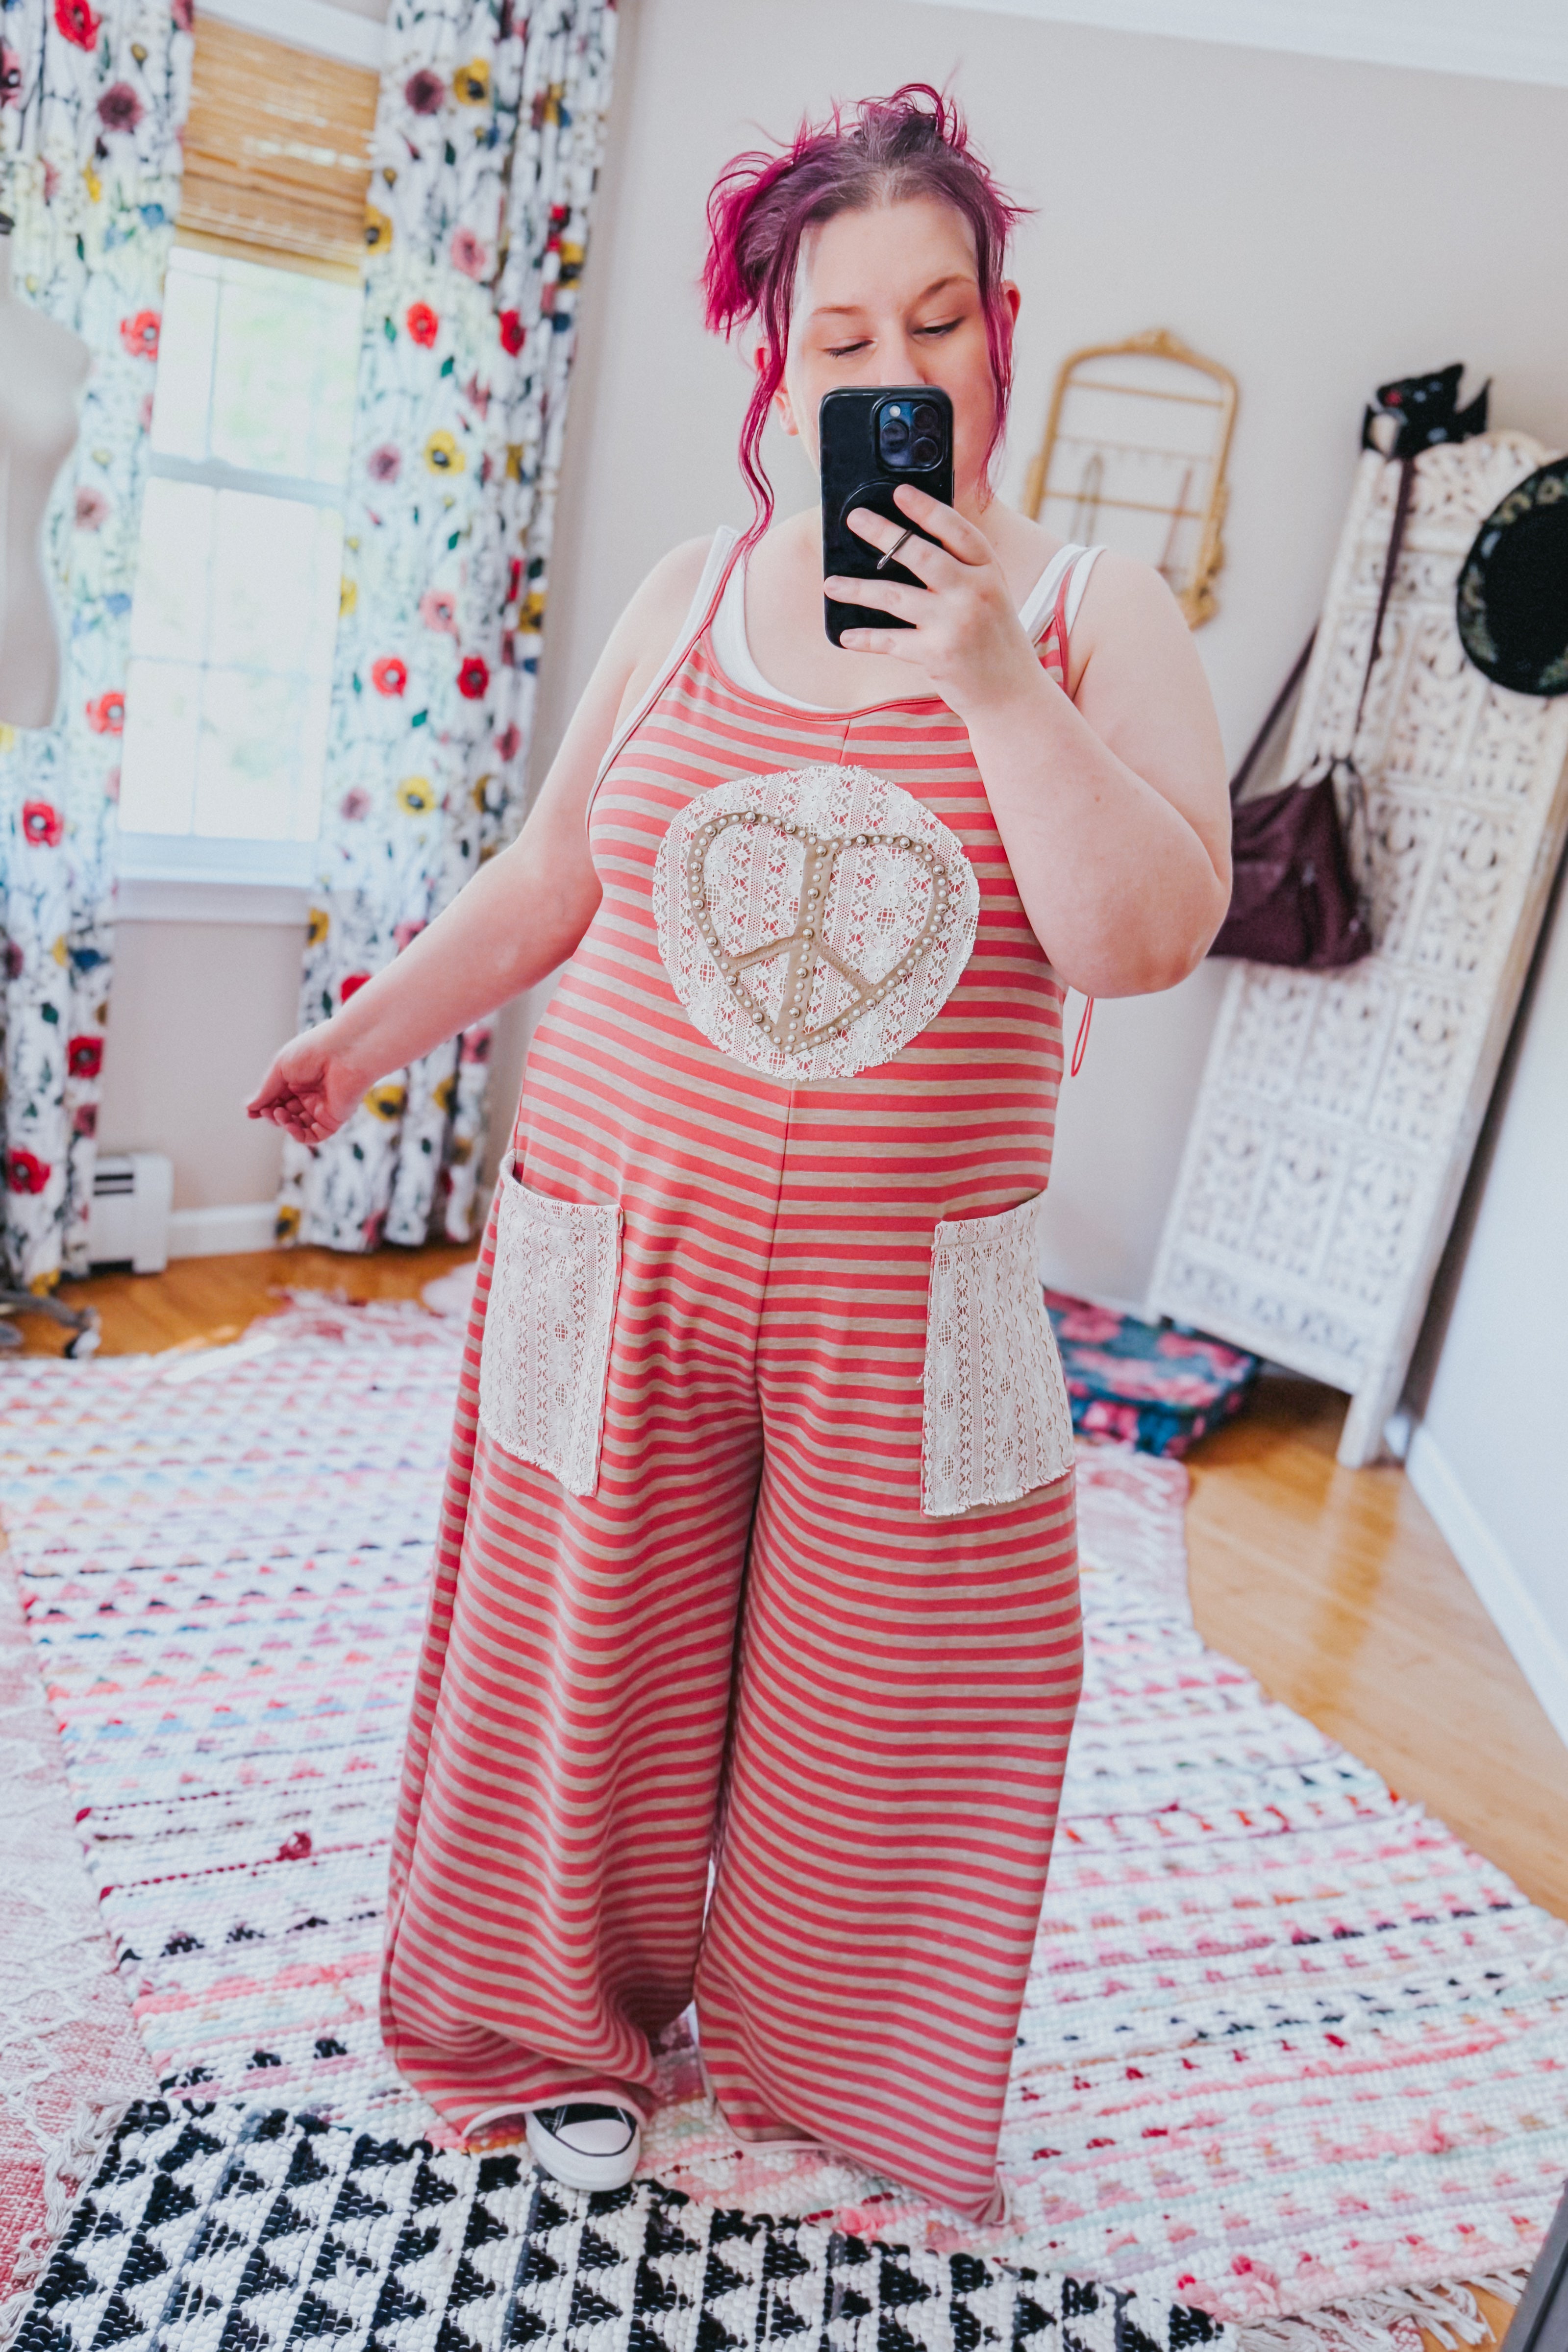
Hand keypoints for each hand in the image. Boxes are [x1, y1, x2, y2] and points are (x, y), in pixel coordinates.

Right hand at [246, 1021, 372, 1144]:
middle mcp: (310, 1094)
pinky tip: (289, 1125)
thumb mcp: (280, 1070)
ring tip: (278, 1113)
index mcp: (298, 1079)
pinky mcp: (334, 1119)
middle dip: (272, 1114)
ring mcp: (322, 1108)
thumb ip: (266, 1091)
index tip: (251, 1113)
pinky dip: (298, 1135)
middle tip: (268, 1110)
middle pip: (285, 1113)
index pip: (277, 1099)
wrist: (343, 1052)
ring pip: (297, 1126)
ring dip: (283, 1123)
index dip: (264, 1107)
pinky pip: (314, 1135)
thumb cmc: (312, 1052)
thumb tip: (250, 1108)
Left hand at [824, 483, 1045, 722]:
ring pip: (896, 597)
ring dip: (858, 589)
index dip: (927, 509)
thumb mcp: (990, 597)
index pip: (957, 530)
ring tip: (830, 584)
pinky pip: (891, 641)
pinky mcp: (938, 655)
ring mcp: (955, 624)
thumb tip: (909, 547)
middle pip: (921, 555)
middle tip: (854, 518)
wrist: (1012, 695)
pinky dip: (866, 639)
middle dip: (884, 533)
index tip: (900, 492)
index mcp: (989, 572)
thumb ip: (962, 572)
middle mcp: (974, 593)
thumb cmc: (995, 641)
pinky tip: (846, 636)